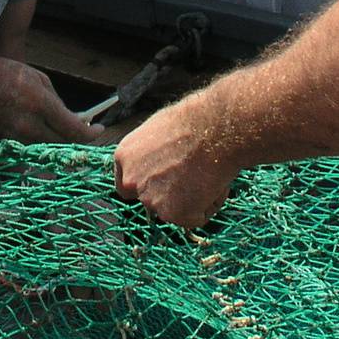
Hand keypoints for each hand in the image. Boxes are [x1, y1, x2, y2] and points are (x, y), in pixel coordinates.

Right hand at [0, 57, 103, 144]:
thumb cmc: (6, 74)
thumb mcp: (38, 79)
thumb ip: (57, 102)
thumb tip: (71, 118)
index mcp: (40, 105)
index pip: (74, 131)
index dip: (92, 134)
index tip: (100, 130)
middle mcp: (29, 127)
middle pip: (63, 145)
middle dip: (76, 140)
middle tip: (84, 131)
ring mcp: (15, 139)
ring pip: (46, 150)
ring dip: (55, 142)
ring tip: (56, 129)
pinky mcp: (3, 146)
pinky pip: (27, 150)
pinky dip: (35, 143)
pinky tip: (34, 130)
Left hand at [113, 99, 238, 228]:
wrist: (214, 128)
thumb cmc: (193, 121)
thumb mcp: (159, 131)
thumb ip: (152, 154)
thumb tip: (162, 163)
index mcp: (124, 156)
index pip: (126, 185)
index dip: (146, 186)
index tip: (162, 183)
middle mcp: (132, 180)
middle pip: (149, 200)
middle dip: (168, 196)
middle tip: (192, 179)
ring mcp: (151, 200)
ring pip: (174, 210)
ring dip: (192, 199)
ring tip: (206, 173)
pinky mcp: (174, 214)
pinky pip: (196, 217)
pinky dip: (209, 205)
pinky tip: (214, 183)